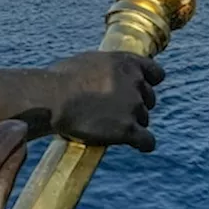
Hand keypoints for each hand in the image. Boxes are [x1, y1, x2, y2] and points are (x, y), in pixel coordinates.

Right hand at [48, 51, 163, 151]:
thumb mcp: (89, 62)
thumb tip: (106, 76)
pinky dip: (143, 144)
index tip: (139, 91)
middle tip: (116, 113)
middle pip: (149, 99)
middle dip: (136, 106)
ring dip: (132, 124)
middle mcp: (135, 82)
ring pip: (144, 119)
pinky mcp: (128, 129)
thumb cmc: (60, 80)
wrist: (52, 98)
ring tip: (110, 128)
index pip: (156, 73)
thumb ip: (107, 68)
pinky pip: (147, 141)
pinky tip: (137, 146)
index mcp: (127, 62)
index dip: (148, 83)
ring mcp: (133, 106)